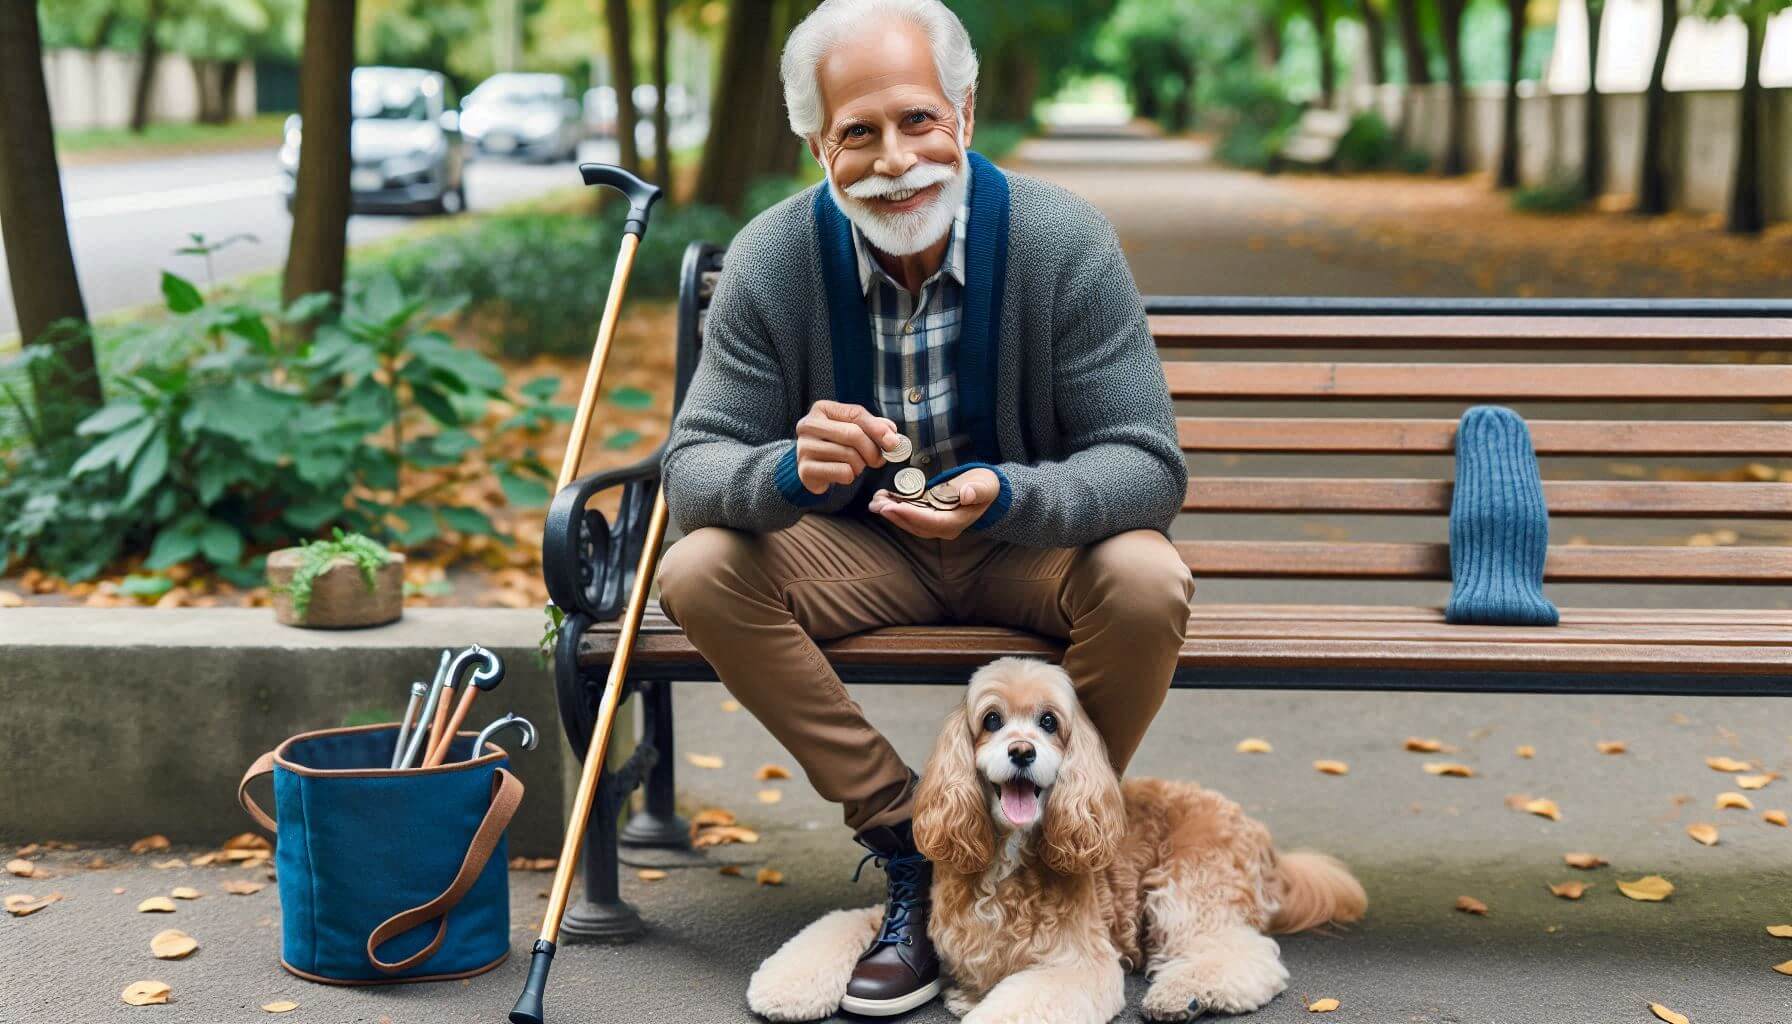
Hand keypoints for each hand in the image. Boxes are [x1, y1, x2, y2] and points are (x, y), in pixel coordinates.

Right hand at [794, 401, 900, 494]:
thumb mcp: (853, 429)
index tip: (893, 442)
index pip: (855, 414)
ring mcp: (804, 447)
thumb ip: (873, 427)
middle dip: (872, 450)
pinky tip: (844, 474)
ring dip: (861, 465)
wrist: (812, 468)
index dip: (878, 429)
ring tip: (857, 465)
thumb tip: (891, 433)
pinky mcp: (805, 469)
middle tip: (879, 460)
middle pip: (853, 434)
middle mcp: (809, 425)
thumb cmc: (835, 445)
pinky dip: (850, 476)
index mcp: (821, 409)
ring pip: (849, 455)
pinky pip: (842, 472)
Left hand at [869, 468, 1001, 539]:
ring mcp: (935, 525)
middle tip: (876, 504)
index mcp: (957, 522)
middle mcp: (944, 528)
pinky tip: (882, 501)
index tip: (893, 507)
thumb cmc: (985, 485)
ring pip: (909, 523)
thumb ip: (978, 491)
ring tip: (875, 501)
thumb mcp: (986, 485)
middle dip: (894, 515)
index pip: (931, 521)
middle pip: (915, 525)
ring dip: (891, 513)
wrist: (986, 489)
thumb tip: (967, 495)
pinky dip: (895, 510)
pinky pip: (909, 517)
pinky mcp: (928, 517)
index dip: (911, 515)